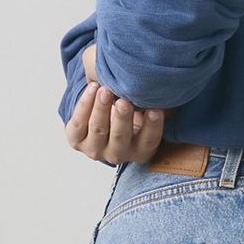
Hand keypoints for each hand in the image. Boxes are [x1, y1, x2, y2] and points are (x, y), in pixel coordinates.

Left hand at [64, 44, 169, 165]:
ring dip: (101, 108)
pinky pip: (78, 123)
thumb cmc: (131, 115)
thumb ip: (154, 107)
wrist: (102, 121)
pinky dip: (84, 105)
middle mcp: (117, 155)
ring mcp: (95, 150)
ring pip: (98, 129)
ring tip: (105, 90)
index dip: (153, 127)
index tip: (155, 109)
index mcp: (140, 151)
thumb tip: (167, 93)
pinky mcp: (76, 141)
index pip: (149, 141)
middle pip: (121, 137)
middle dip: (122, 119)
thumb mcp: (145, 115)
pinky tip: (92, 88)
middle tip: (124, 101)